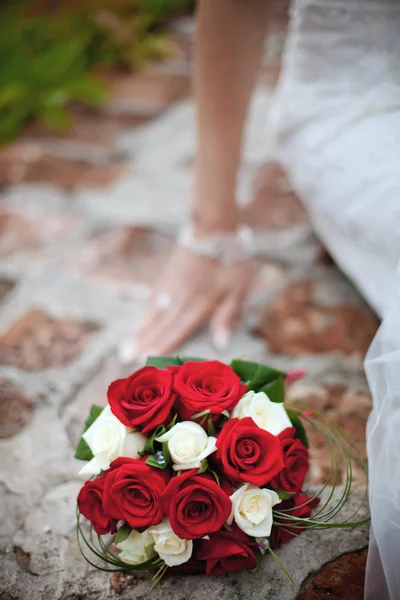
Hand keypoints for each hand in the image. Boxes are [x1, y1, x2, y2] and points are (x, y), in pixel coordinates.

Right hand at [118, 245, 254, 361]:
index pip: (178, 329)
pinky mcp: (167, 275)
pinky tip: (140, 320)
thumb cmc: (230, 259)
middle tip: (126, 357)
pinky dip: (145, 312)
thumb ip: (227, 315)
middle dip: (144, 341)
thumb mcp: (237, 288)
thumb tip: (221, 343)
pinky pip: (153, 298)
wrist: (212, 226)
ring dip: (140, 329)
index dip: (163, 345)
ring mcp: (171, 286)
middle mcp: (181, 297)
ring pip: (153, 312)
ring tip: (127, 344)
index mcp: (199, 303)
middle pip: (160, 323)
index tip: (147, 359)